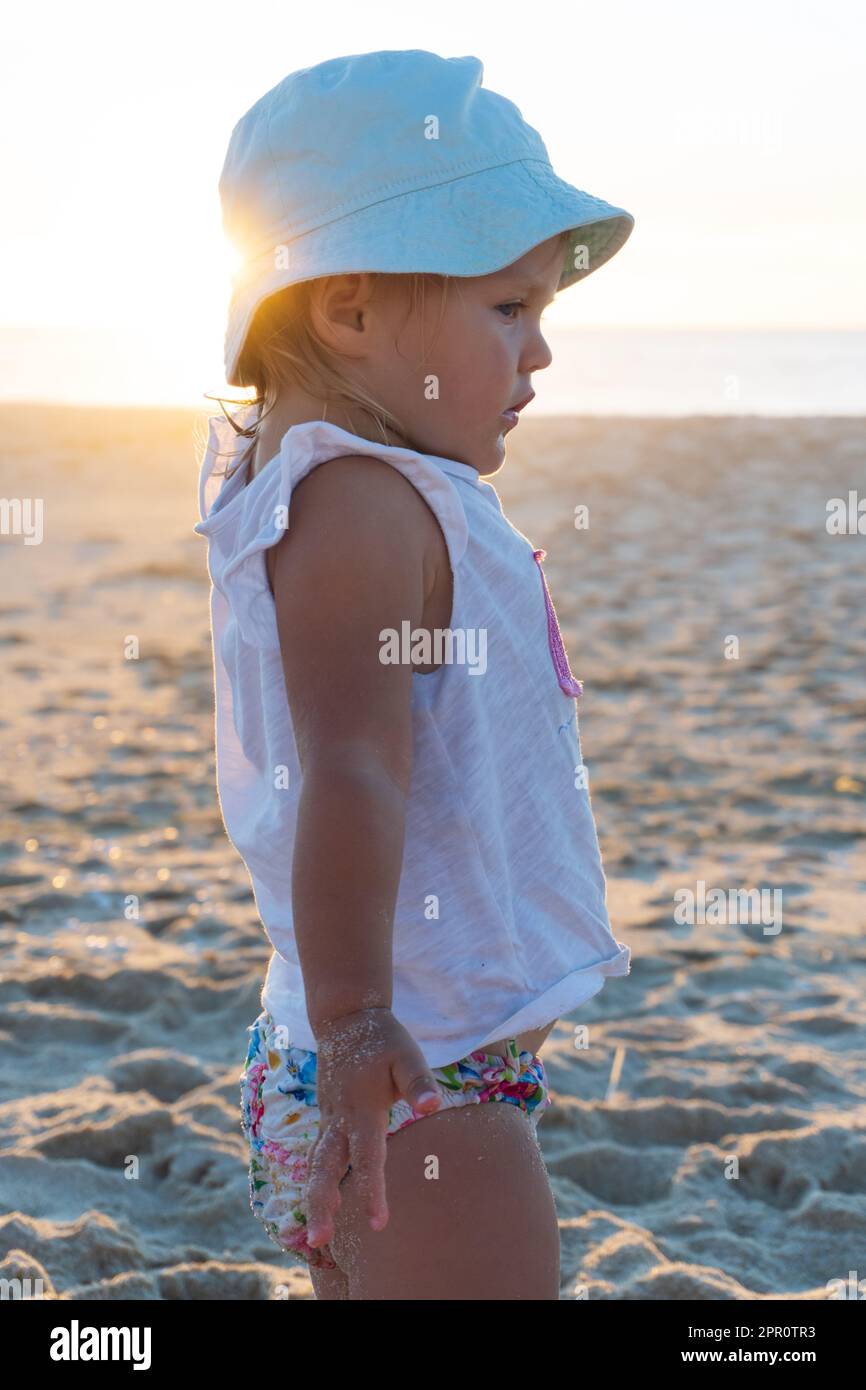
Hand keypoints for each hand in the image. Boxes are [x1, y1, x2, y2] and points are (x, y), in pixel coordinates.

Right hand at [303, 1007, 441, 1249]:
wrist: (345, 1020)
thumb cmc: (382, 1040)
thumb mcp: (406, 1055)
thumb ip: (418, 1082)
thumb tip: (431, 1107)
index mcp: (362, 1109)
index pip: (368, 1158)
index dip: (373, 1191)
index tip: (379, 1223)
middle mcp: (339, 1119)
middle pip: (325, 1168)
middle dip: (322, 1205)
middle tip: (320, 1241)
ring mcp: (329, 1119)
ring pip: (316, 1164)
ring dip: (314, 1198)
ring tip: (316, 1236)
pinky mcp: (327, 1118)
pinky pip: (317, 1155)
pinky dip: (315, 1180)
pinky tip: (320, 1202)